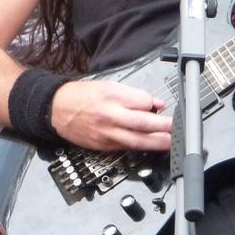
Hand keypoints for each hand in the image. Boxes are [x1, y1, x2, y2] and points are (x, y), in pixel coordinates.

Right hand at [50, 80, 171, 151]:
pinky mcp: (103, 146)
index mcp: (112, 96)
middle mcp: (109, 116)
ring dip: (157, 143)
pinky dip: (140, 147)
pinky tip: (152, 147)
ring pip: (136, 141)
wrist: (56, 110)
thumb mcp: (110, 86)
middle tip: (177, 129)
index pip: (142, 101)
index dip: (156, 105)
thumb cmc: (83, 96)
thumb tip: (156, 104)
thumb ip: (135, 95)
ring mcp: (106, 133)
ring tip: (172, 143)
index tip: (168, 109)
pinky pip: (125, 147)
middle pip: (142, 124)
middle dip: (163, 128)